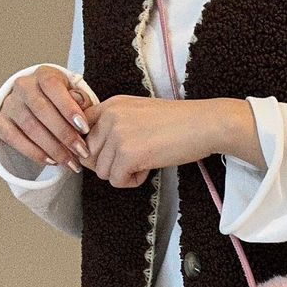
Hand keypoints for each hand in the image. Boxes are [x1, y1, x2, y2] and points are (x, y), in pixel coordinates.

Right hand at [0, 65, 91, 172]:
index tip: (84, 128)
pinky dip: (34, 152)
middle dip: (64, 134)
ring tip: (71, 162)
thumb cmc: (65, 104)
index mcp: (44, 75)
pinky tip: (52, 162)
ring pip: (30, 126)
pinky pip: (14, 139)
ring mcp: (10, 104)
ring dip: (53, 148)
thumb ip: (82, 100)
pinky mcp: (1, 122)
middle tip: (82, 152)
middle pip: (41, 109)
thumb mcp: (77, 98)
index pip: (52, 86)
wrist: (40, 109)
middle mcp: (23, 86)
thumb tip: (82, 104)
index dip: (68, 107)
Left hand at [78, 95, 223, 187]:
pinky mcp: (129, 155)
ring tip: (144, 164)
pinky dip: (132, 181)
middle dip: (108, 164)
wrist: (204, 125)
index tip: (111, 156)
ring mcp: (118, 135)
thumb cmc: (179, 122)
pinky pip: (116, 180)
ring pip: (102, 171)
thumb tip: (94, 152)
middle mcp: (110, 117)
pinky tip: (148, 170)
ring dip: (122, 173)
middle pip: (89, 155)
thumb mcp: (140, 112)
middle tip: (132, 162)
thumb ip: (116, 125)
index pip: (82, 132)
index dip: (94, 149)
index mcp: (111, 105)